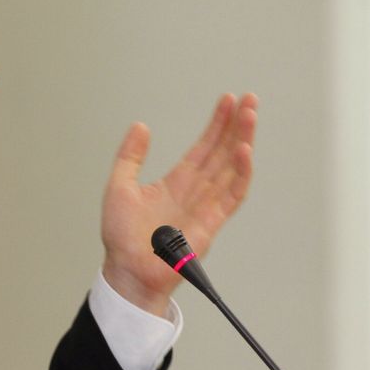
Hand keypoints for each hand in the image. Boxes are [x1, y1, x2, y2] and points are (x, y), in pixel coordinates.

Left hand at [100, 93, 257, 316]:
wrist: (127, 270)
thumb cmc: (122, 237)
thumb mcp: (119, 186)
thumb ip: (130, 156)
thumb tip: (141, 126)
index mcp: (175, 183)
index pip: (202, 149)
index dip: (216, 125)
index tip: (228, 101)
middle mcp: (195, 192)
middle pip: (222, 153)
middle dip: (236, 126)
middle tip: (250, 100)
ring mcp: (206, 207)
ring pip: (231, 169)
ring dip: (243, 142)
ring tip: (250, 116)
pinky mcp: (211, 223)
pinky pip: (232, 196)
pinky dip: (241, 174)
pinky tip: (245, 151)